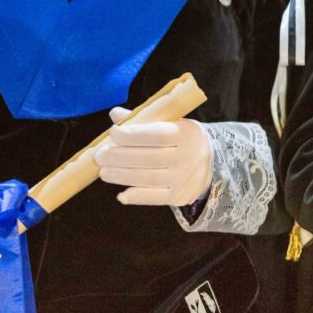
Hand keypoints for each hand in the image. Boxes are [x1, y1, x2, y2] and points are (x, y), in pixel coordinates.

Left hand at [94, 108, 212, 206]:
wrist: (213, 161)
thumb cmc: (182, 137)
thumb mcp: (170, 122)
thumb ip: (143, 119)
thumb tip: (115, 114)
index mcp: (185, 133)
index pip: (157, 135)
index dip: (133, 135)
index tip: (113, 133)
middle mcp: (186, 157)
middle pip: (149, 158)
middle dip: (120, 157)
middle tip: (99, 155)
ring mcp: (183, 179)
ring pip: (148, 179)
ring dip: (122, 176)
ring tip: (103, 171)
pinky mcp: (179, 197)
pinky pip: (155, 198)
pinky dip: (136, 197)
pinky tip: (121, 195)